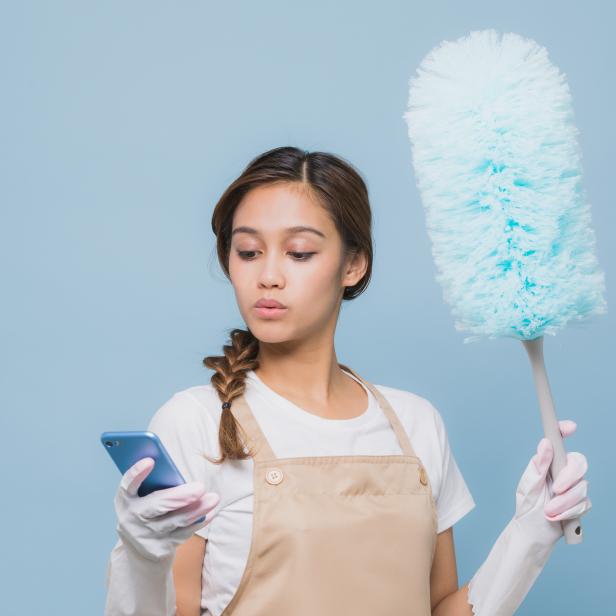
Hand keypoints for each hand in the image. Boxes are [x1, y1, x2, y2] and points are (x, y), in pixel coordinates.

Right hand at [114, 457, 219, 561]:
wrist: (138, 548)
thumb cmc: (145, 509)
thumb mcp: (142, 497)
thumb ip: (154, 484)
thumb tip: (177, 474)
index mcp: (125, 500)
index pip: (127, 485)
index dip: (136, 473)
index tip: (150, 461)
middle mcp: (131, 519)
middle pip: (157, 506)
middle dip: (180, 497)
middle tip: (200, 487)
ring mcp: (145, 537)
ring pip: (176, 521)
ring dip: (197, 509)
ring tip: (213, 498)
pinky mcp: (160, 549)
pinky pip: (183, 533)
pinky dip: (199, 521)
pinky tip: (210, 511)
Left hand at [514, 419, 591, 546]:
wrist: (533, 533)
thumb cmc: (527, 507)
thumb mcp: (528, 486)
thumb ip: (538, 466)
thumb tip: (545, 444)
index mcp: (548, 463)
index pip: (558, 443)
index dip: (564, 431)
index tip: (569, 427)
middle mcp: (562, 472)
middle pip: (579, 463)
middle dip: (570, 477)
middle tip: (556, 489)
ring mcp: (573, 487)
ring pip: (582, 487)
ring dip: (564, 501)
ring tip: (548, 510)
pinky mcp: (580, 503)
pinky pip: (584, 504)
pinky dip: (569, 512)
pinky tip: (556, 517)